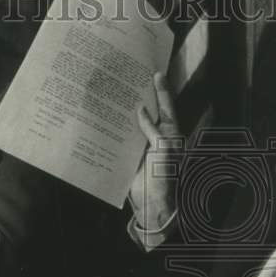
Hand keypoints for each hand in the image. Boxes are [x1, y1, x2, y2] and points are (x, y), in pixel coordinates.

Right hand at [128, 72, 183, 228]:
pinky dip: (116, 127)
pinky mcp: (131, 154)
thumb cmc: (164, 176)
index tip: (156, 73)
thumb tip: (141, 109)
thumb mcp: (162, 149)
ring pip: (134, 122)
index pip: (166, 107)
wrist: (153, 203)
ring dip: (126, 110)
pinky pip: (123, 137)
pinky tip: (106, 116)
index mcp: (170, 133)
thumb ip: (152, 129)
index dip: (162, 90)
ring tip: (116, 91)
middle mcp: (157, 136)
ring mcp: (143, 144)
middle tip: (132, 77)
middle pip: (149, 111)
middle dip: (141, 96)